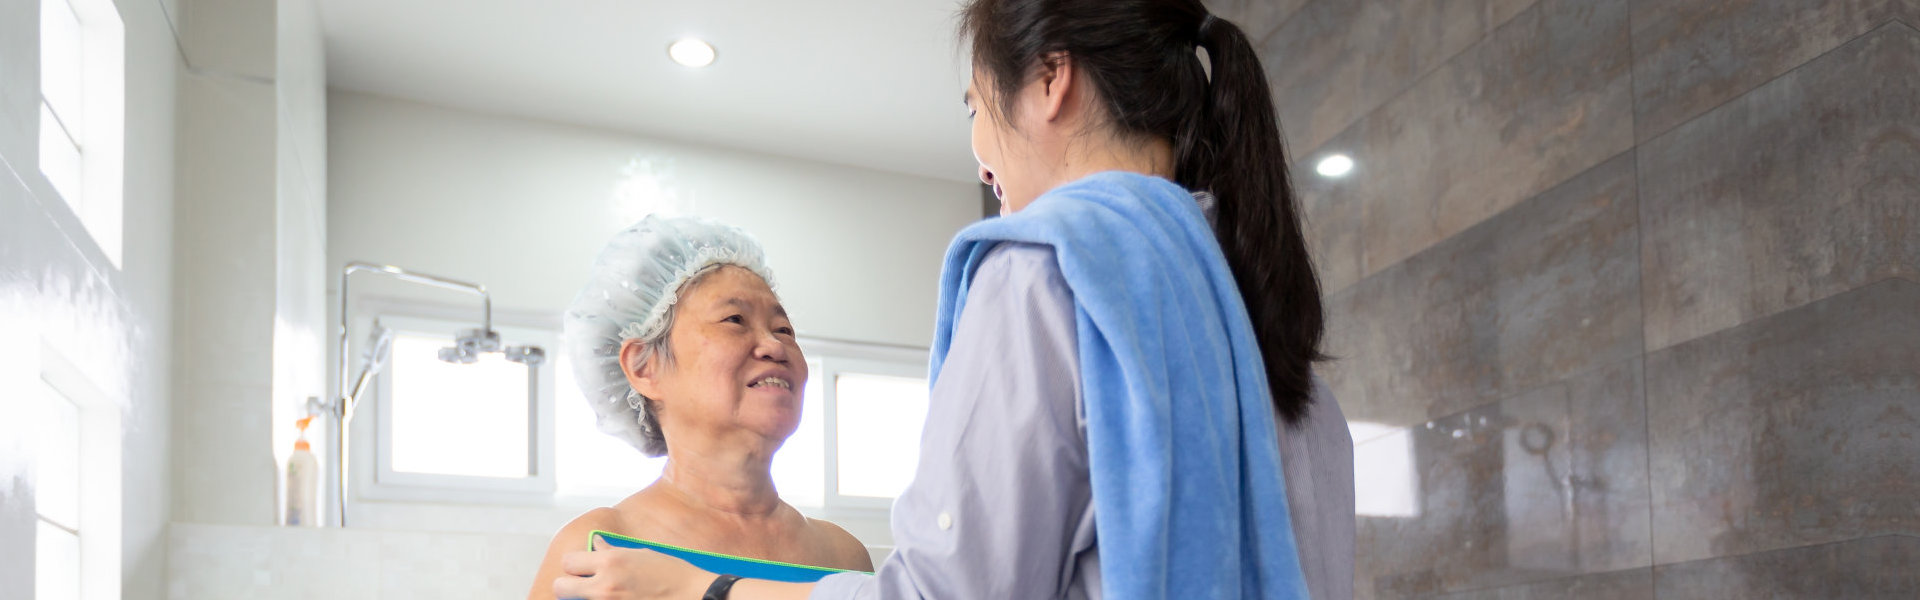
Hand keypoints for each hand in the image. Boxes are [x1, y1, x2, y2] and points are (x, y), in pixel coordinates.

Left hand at [551, 536, 709, 599]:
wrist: (695, 597)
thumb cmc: (673, 574)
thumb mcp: (643, 555)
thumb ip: (613, 552)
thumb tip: (595, 545)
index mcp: (611, 563)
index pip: (569, 562)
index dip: (575, 564)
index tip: (582, 566)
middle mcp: (604, 586)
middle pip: (561, 586)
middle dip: (568, 584)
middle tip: (582, 584)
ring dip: (583, 597)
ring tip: (600, 593)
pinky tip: (617, 599)